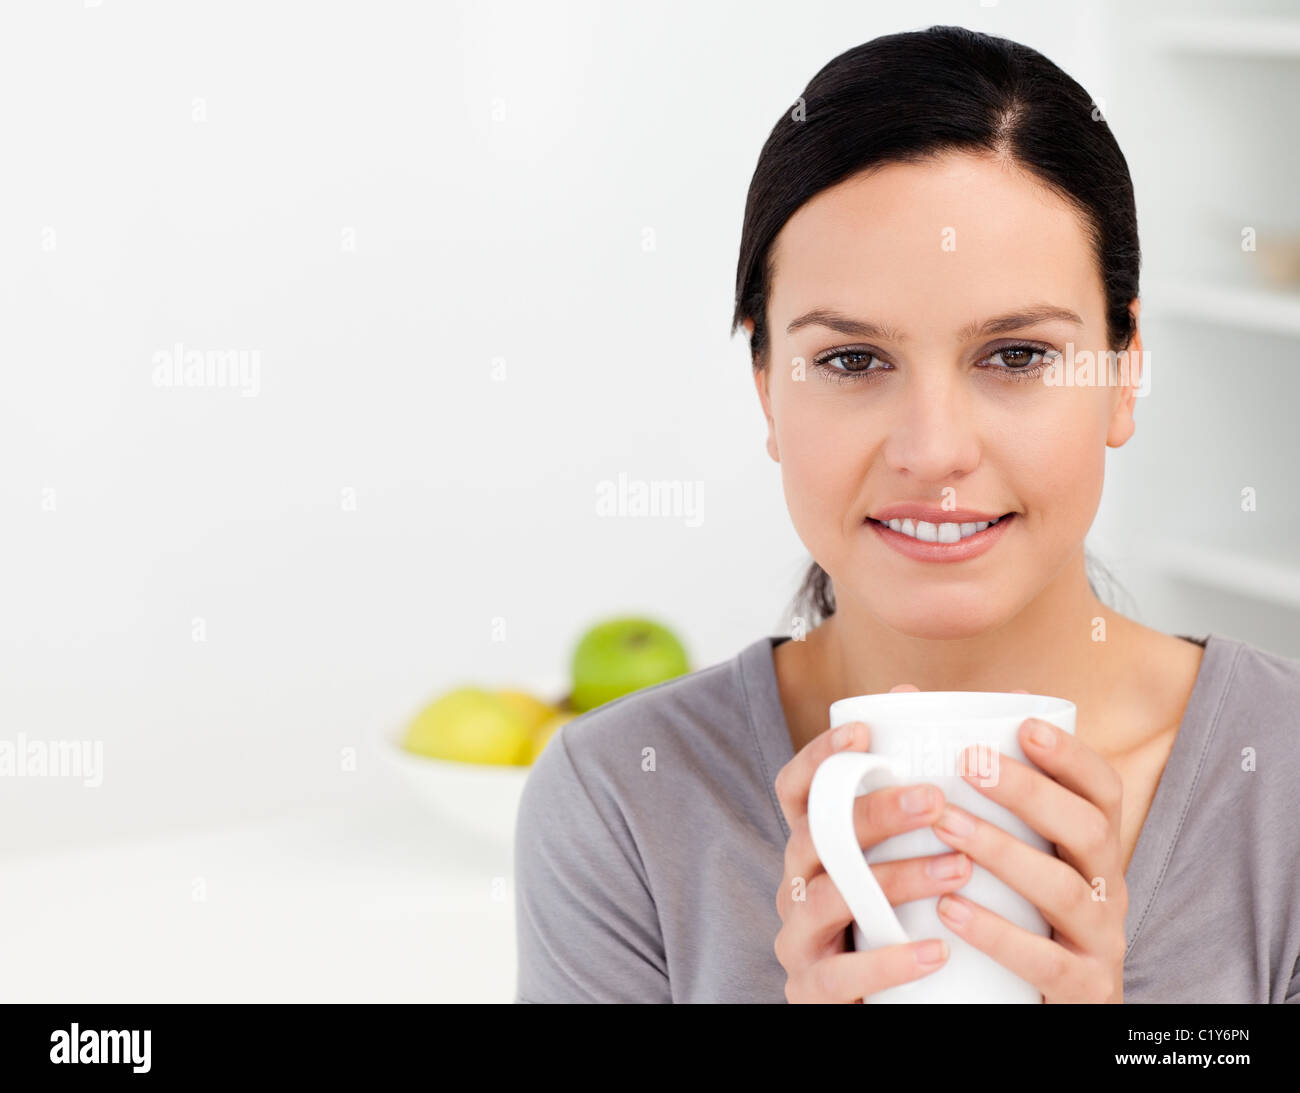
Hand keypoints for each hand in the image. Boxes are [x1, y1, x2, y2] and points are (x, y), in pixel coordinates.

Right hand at [773, 684, 972, 1002]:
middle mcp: (796, 884)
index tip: (866, 732)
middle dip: (874, 813)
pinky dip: (888, 962)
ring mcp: (799, 939)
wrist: (899, 1009)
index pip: (796, 790)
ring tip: (957, 868)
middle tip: (936, 800)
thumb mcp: (906, 855)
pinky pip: (839, 976)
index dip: (819, 756)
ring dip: (894, 879)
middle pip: (815, 836)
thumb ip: (921, 795)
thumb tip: (950, 703)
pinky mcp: (812, 992)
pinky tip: (936, 951)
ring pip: (829, 899)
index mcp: (814, 844)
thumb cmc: (907, 916)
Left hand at [928, 711, 1126, 1003]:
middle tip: (971, 762)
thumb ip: (975, 792)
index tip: (1024, 724)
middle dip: (1032, 792)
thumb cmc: (1013, 912)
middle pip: (1089, 831)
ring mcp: (1099, 943)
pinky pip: (1046, 963)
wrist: (1034, 1006)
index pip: (1103, 792)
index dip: (1071, 755)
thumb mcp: (1012, 853)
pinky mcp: (1079, 992)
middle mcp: (1107, 890)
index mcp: (1094, 850)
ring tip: (945, 824)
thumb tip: (910, 700)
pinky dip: (998, 933)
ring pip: (1065, 891)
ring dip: (1003, 851)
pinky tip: (951, 908)